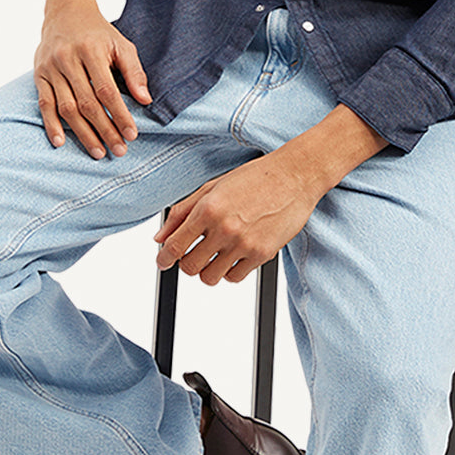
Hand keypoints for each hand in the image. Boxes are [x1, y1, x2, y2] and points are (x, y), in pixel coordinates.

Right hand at [34, 0, 150, 158]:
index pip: (107, 90)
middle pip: (87, 103)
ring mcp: (50, 68)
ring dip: (82, 133)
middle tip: (119, 150)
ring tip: (98, 152)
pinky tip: (61, 142)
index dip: (119, 114)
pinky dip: (51, 125)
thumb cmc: (98, 32)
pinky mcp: (39, 75)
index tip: (132, 134)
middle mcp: (68, 59)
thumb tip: (145, 100)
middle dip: (105, 130)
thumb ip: (134, 71)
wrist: (65, 13)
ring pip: (66, 107)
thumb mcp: (121, 44)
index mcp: (91, 50)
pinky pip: (44, 104)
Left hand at [154, 153, 321, 285]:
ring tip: (216, 254)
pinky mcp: (262, 254)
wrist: (294, 176)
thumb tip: (160, 237)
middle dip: (187, 262)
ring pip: (210, 277)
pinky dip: (230, 270)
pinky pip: (234, 277)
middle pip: (190, 267)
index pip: (174, 246)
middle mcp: (224, 228)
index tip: (162, 260)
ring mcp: (244, 243)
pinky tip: (234, 254)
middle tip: (194, 252)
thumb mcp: (213, 187)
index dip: (163, 258)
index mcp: (208, 208)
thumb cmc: (254, 178)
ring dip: (208, 269)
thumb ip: (183, 212)